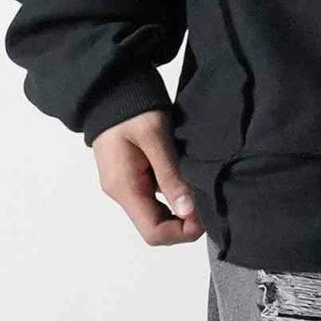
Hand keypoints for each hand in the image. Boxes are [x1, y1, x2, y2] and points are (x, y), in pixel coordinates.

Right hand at [91, 109, 203, 245]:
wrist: (111, 88)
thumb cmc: (133, 109)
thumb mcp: (155, 136)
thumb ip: (170, 174)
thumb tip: (187, 211)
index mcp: (125, 188)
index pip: (153, 232)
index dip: (182, 232)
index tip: (206, 215)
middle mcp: (122, 192)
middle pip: (155, 225)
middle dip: (184, 221)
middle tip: (209, 201)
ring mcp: (125, 184)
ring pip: (156, 211)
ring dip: (180, 207)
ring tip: (202, 188)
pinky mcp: (131, 173)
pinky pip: (153, 195)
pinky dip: (173, 193)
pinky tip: (189, 178)